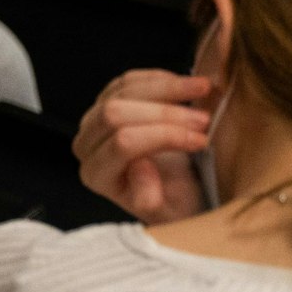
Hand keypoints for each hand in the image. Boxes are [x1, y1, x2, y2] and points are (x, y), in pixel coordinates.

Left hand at [74, 71, 214, 223]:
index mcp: (97, 175)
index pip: (123, 144)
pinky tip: (186, 84)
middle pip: (115, 113)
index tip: (202, 141)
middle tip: (204, 119)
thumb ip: (148, 199)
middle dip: (166, 112)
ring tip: (204, 89)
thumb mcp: (169, 213)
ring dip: (168, 87)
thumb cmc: (174, 202)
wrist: (177, 191)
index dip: (165, 137)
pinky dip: (160, 78)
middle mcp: (87, 145)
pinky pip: (129, 80)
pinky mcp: (109, 100)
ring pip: (123, 90)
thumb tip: (140, 166)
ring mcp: (95, 119)